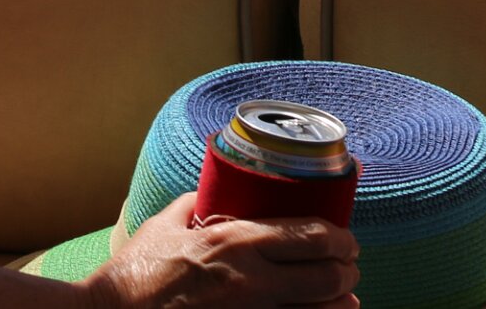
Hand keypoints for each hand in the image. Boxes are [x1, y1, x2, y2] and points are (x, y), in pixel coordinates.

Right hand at [84, 195, 357, 308]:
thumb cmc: (134, 274)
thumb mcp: (164, 225)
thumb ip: (195, 204)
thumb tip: (214, 188)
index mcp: (234, 242)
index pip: (309, 234)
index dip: (339, 237)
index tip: (347, 238)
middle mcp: (249, 281)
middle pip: (325, 276)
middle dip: (346, 271)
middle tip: (350, 266)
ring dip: (340, 304)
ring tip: (347, 298)